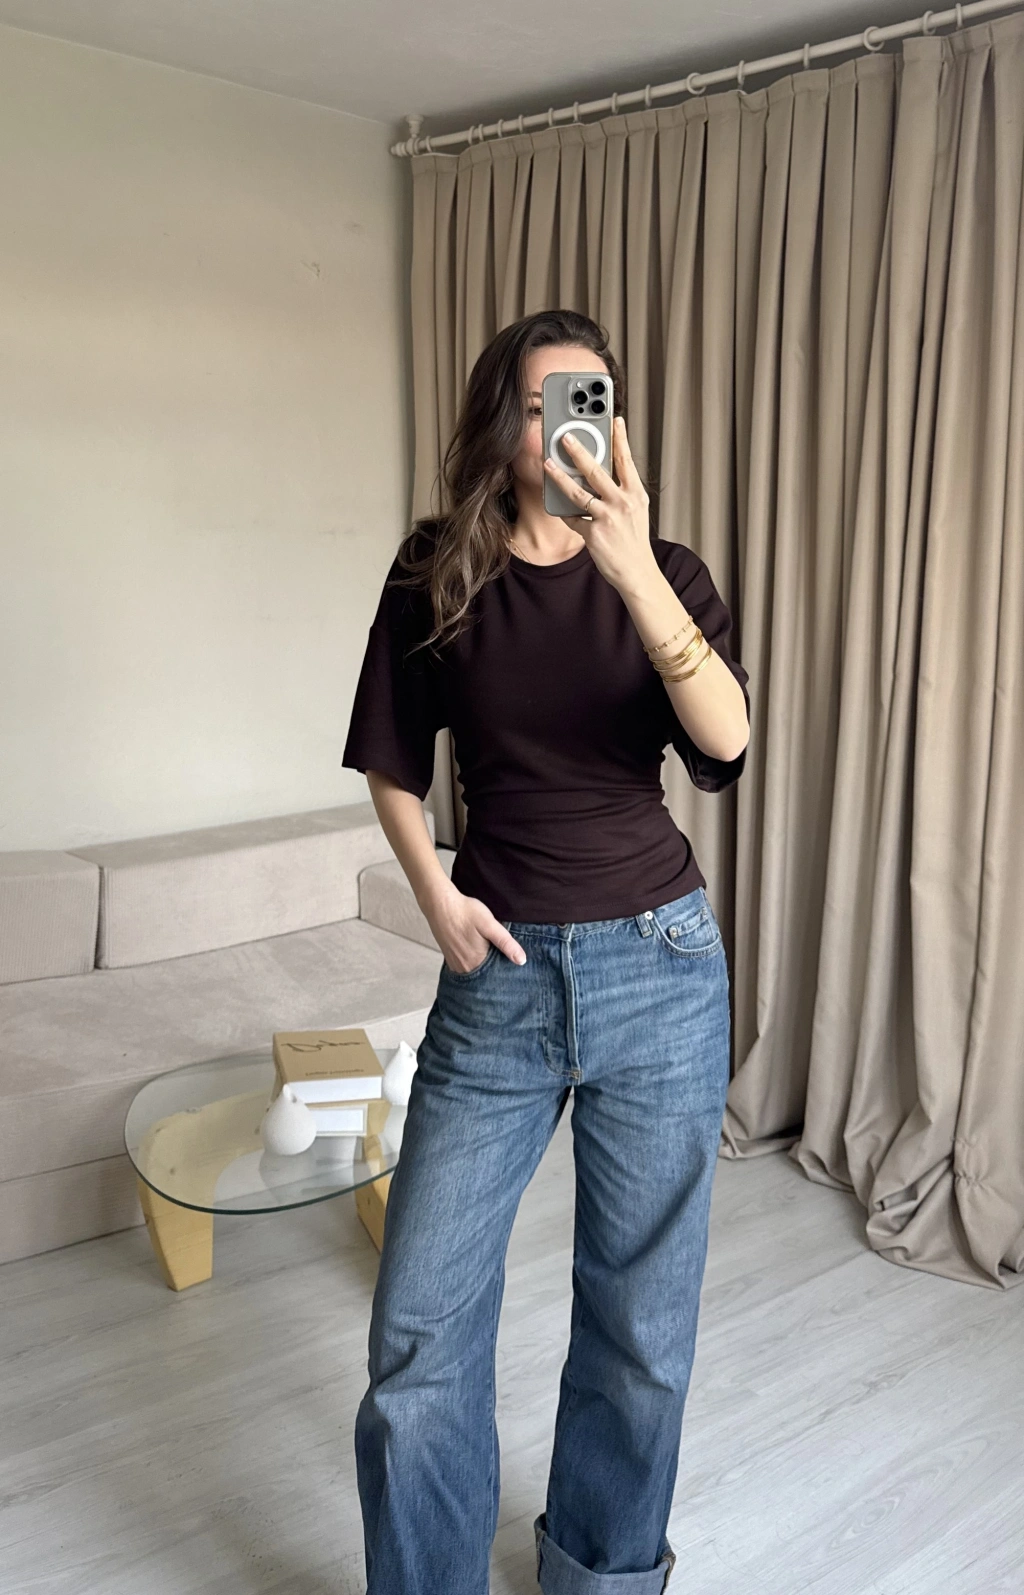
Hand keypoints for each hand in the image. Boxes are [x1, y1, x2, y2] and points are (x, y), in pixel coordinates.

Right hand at [420, 879, 526, 972]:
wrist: (440, 904)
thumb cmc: (465, 912)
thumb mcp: (490, 925)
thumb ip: (506, 943)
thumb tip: (522, 961)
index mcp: (476, 963)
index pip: (496, 975)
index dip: (504, 968)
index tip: (510, 961)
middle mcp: (464, 968)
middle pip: (485, 975)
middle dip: (494, 968)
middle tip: (499, 953)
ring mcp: (454, 964)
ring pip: (475, 970)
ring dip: (483, 965)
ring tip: (489, 951)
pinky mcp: (449, 958)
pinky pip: (465, 966)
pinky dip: (472, 962)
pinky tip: (476, 950)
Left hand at [543, 415, 656, 592]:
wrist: (638, 573)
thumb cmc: (634, 541)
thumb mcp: (636, 511)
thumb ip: (621, 491)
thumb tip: (600, 473)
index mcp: (636, 494)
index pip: (626, 461)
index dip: (620, 438)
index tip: (614, 420)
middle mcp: (623, 503)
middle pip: (597, 471)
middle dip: (579, 451)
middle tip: (565, 435)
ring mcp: (608, 518)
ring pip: (578, 492)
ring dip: (559, 476)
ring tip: (547, 464)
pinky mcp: (594, 534)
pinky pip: (573, 518)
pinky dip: (564, 511)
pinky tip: (555, 503)